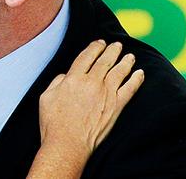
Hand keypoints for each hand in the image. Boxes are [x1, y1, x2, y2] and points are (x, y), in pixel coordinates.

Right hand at [39, 40, 143, 159]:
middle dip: (112, 51)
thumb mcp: (46, 97)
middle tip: (117, 45)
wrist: (68, 143)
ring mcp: (106, 94)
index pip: (86, 56)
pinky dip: (136, 80)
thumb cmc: (53, 122)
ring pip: (119, 72)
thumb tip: (65, 76)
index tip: (99, 43)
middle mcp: (92, 82)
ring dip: (125, 61)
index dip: (94, 47)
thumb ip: (56, 82)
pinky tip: (140, 74)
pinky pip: (130, 89)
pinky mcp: (116, 107)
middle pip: (105, 61)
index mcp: (73, 78)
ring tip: (130, 56)